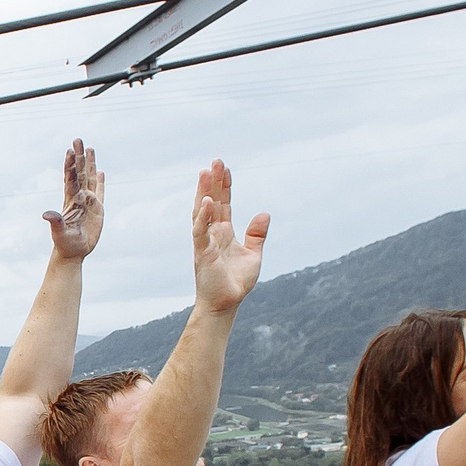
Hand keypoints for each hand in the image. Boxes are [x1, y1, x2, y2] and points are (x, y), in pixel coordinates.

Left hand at [43, 139, 104, 260]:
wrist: (73, 252)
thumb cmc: (64, 244)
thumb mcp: (59, 233)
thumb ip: (54, 222)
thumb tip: (46, 214)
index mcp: (70, 200)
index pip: (70, 178)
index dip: (70, 164)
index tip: (70, 150)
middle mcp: (79, 197)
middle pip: (79, 172)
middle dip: (79, 156)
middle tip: (77, 140)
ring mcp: (88, 202)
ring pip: (89, 178)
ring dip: (89, 163)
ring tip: (90, 148)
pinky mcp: (97, 209)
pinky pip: (99, 191)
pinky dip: (100, 181)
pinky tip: (99, 171)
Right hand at [189, 160, 266, 315]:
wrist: (226, 304)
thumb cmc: (236, 282)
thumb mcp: (253, 255)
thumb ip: (257, 234)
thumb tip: (264, 213)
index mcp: (223, 233)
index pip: (224, 204)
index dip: (225, 186)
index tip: (225, 168)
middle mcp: (212, 234)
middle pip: (212, 202)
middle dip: (213, 182)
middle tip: (215, 161)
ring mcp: (205, 242)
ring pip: (202, 212)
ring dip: (204, 192)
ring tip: (205, 173)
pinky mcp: (203, 253)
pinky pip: (201, 232)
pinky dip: (203, 217)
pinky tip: (207, 202)